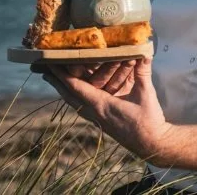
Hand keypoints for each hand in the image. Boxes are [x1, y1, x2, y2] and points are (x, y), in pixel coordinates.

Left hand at [43, 58, 173, 160]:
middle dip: (57, 82)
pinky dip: (76, 95)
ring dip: (65, 89)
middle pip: (69, 95)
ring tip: (56, 78)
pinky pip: (83, 105)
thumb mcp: (146, 93)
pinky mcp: (103, 120)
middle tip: (45, 69)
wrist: (151, 144)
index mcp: (101, 105)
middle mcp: (95, 112)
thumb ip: (143, 72)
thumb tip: (144, 52)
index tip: (50, 64)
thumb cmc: (148, 120)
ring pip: (75, 101)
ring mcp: (97, 118)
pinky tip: (78, 91)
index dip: (62, 75)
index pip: (76, 87)